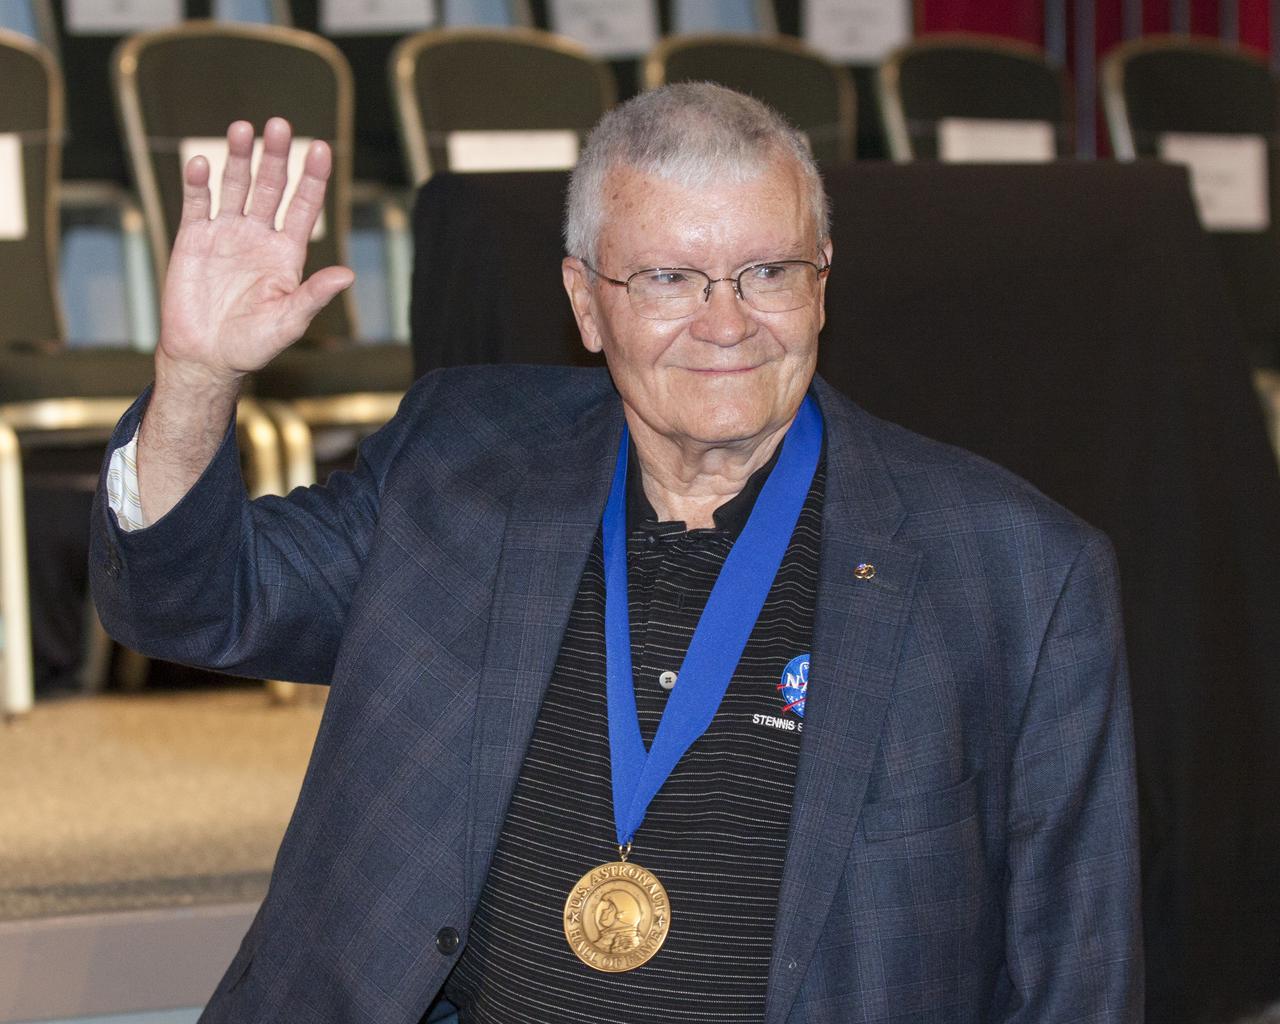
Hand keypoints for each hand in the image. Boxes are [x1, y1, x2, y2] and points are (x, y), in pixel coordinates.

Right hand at [157, 116, 353, 389]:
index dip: (313, 178)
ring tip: (243, 129)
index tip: (322, 148)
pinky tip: (201, 163)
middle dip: (276, 156)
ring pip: (235, 186)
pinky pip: (197, 203)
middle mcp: (259, 237)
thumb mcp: (289, 321)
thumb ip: (314, 295)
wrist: (206, 357)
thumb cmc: (252, 345)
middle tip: (279, 125)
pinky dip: (198, 183)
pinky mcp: (193, 239)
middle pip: (270, 186)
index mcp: (287, 253)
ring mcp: (226, 234)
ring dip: (238, 158)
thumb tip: (348, 275)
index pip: (305, 207)